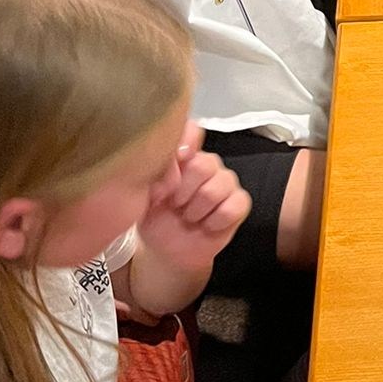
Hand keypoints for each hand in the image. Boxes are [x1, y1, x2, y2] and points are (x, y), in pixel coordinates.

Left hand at [137, 125, 249, 277]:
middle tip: (174, 204)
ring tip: (188, 216)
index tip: (177, 160)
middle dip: (184, 191)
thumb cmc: (155, 218)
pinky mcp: (239, 203)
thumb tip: (169, 170)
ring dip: (197, 210)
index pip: (193, 132)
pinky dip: (214, 221)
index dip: (187, 143)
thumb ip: (155, 174)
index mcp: (184, 156)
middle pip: (204, 164)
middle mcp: (207, 164)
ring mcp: (226, 182)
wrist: (167, 249)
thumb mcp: (143, 195)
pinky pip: (233, 207)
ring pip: (218, 187)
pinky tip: (205, 225)